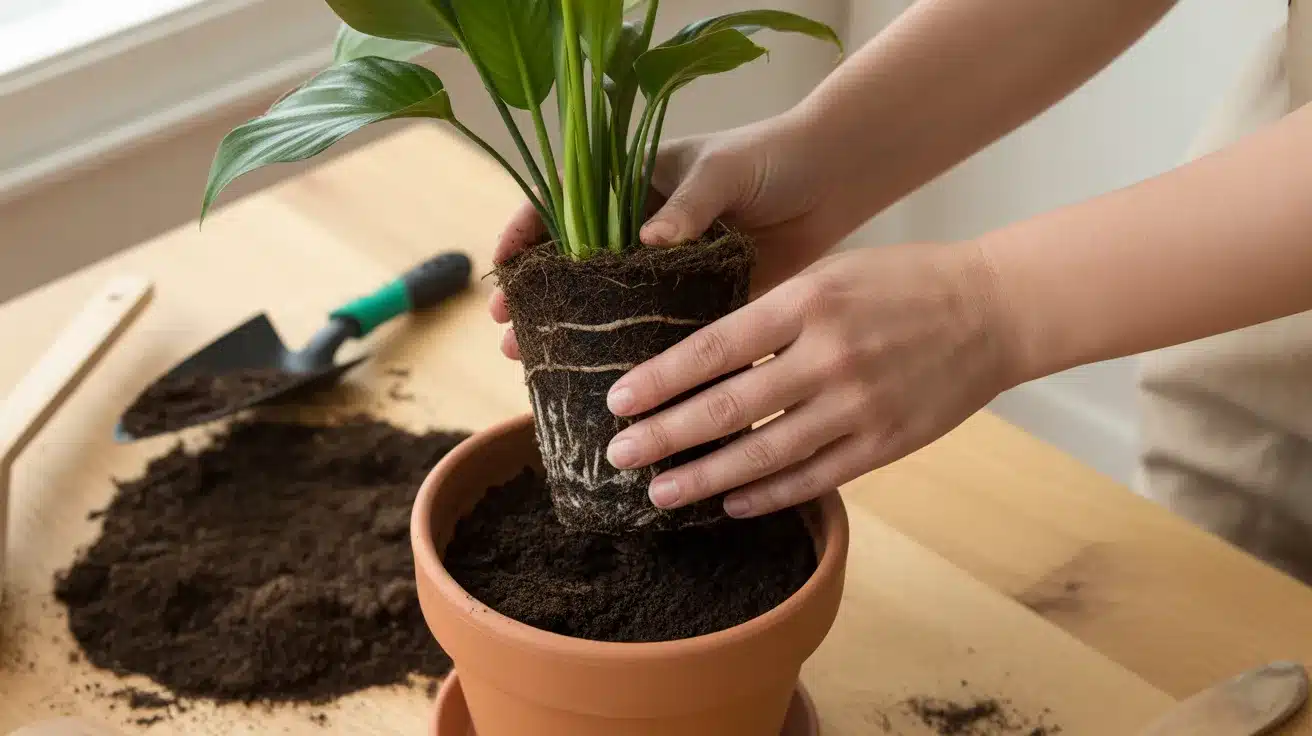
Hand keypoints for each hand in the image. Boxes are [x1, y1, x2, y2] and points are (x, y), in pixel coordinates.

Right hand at [490, 108, 844, 359]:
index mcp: (632, 182)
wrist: (833, 180)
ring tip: (537, 365)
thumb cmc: (772, 157)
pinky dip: (634, 354)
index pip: (562, 204)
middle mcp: (640, 226)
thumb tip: (649, 239)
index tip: (503, 268)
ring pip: (609, 305)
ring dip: (574, 335)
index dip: (525, 234)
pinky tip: (609, 381)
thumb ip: (686, 203)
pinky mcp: (701, 298)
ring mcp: (668, 267)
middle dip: (537, 299)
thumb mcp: (722, 169)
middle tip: (509, 335)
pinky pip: (659, 329)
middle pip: (573, 265)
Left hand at [602, 242, 1017, 517]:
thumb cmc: (904, 282)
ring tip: (660, 493)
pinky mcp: (886, 444)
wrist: (995, 310)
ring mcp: (859, 405)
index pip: (713, 348)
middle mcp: (829, 355)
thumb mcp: (831, 273)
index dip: (660, 380)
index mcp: (808, 301)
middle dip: (665, 436)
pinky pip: (814, 478)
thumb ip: (770, 311)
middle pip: (727, 408)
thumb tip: (700, 353)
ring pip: (765, 454)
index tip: (618, 401)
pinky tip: (731, 505)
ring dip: (705, 479)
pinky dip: (768, 494)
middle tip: (619, 456)